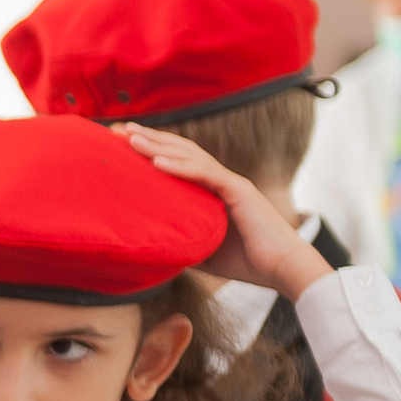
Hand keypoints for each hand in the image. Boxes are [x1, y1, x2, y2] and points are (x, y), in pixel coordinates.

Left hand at [115, 124, 332, 301]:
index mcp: (212, 190)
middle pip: (180, 151)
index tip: (120, 145)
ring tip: (131, 139)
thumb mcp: (202, 250)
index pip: (178, 161)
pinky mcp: (239, 191)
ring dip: (159, 146)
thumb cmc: (248, 262)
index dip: (151, 150)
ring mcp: (231, 182)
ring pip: (190, 157)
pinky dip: (180, 167)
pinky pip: (205, 175)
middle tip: (116, 131)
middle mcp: (221, 180)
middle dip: (149, 138)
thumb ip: (181, 241)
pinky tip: (156, 162)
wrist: (283, 270)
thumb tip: (150, 249)